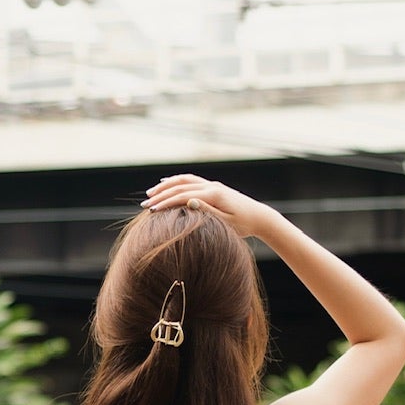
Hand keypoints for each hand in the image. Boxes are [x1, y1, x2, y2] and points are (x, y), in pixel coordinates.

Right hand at [143, 174, 267, 238]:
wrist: (259, 217)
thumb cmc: (243, 224)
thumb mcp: (225, 222)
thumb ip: (207, 211)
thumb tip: (188, 201)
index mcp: (213, 195)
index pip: (183, 196)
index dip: (166, 203)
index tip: (151, 210)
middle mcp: (212, 186)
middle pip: (180, 186)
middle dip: (161, 195)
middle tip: (145, 204)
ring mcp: (212, 185)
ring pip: (184, 180)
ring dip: (166, 185)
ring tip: (151, 193)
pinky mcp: (213, 187)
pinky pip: (191, 180)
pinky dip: (177, 181)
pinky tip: (167, 183)